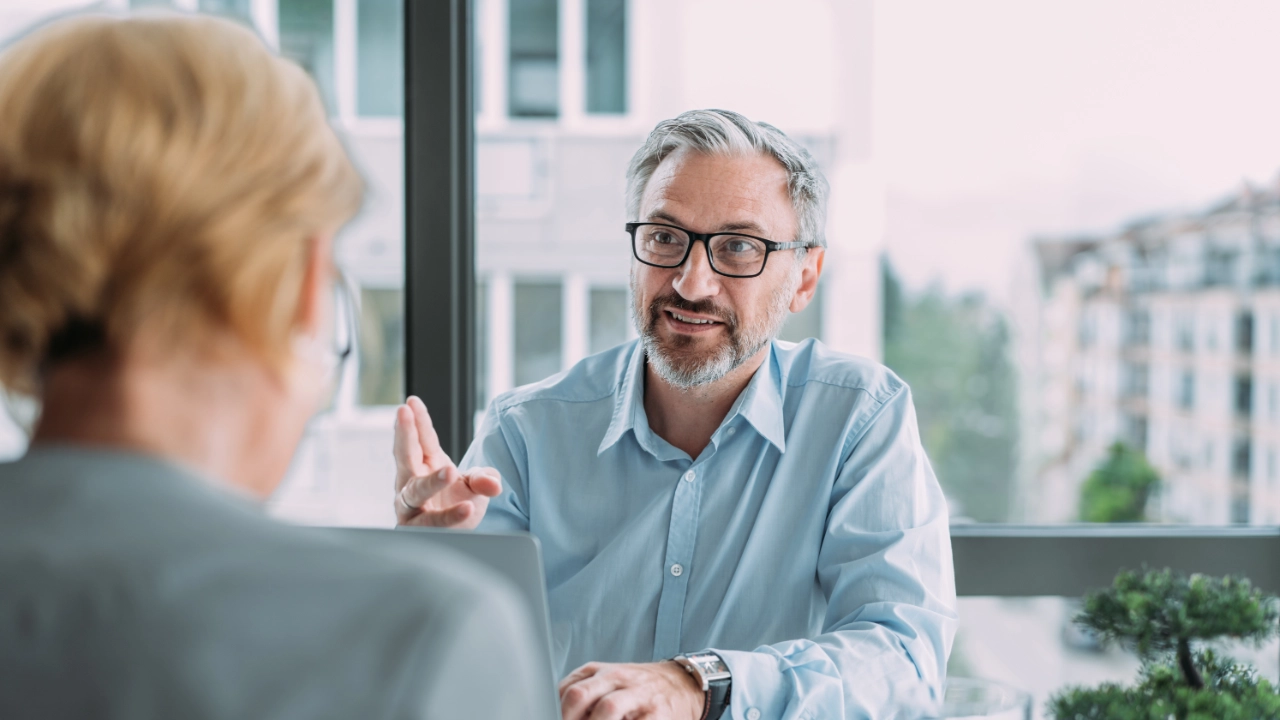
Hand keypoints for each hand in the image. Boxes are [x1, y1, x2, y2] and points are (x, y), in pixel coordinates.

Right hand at [392, 395, 501, 527]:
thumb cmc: (459, 503)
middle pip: (406, 455)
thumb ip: (484, 479)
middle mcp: (412, 481)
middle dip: (404, 434)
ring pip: (415, 491)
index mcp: (426, 463)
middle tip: (403, 414)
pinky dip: (450, 516)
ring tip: (450, 472)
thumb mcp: (475, 485)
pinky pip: (433, 522)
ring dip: (432, 481)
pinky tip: (467, 508)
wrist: (456, 537)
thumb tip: (493, 484)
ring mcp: (410, 506)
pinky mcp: (416, 529)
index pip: (421, 438)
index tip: (411, 402)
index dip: (416, 420)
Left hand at [559, 661, 703, 719]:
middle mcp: (617, 678)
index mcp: (600, 672)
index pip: (567, 689)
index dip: (558, 713)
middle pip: (580, 695)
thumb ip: (582, 691)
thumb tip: (556, 711)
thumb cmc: (638, 688)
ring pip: (607, 708)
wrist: (683, 683)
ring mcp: (638, 695)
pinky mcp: (656, 713)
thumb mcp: (608, 680)